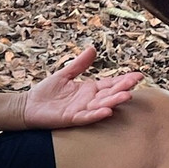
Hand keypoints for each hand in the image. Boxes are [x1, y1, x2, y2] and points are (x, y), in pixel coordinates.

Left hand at [21, 45, 142, 127]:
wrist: (29, 106)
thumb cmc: (47, 91)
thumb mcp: (65, 73)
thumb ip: (79, 64)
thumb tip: (93, 48)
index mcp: (88, 89)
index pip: (110, 84)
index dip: (123, 80)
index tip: (139, 75)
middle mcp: (88, 100)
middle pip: (109, 94)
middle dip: (122, 88)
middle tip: (136, 82)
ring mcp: (81, 110)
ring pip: (101, 105)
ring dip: (114, 101)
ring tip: (126, 95)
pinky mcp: (71, 118)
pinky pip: (87, 117)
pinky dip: (97, 114)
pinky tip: (107, 110)